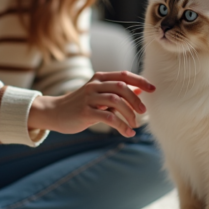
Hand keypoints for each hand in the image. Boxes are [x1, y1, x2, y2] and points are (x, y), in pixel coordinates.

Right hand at [28, 71, 154, 136]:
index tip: (153, 89)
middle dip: (136, 100)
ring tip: (135, 125)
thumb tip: (140, 89)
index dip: (140, 81)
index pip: (124, 75)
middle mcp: (94, 85)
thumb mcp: (99, 94)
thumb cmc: (80, 104)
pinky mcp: (84, 112)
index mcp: (99, 78)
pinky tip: (127, 133)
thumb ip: (118, 92)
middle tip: (143, 112)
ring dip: (129, 114)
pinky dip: (121, 126)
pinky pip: (108, 117)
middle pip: (121, 87)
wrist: (54, 112)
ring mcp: (89, 98)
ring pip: (116, 101)